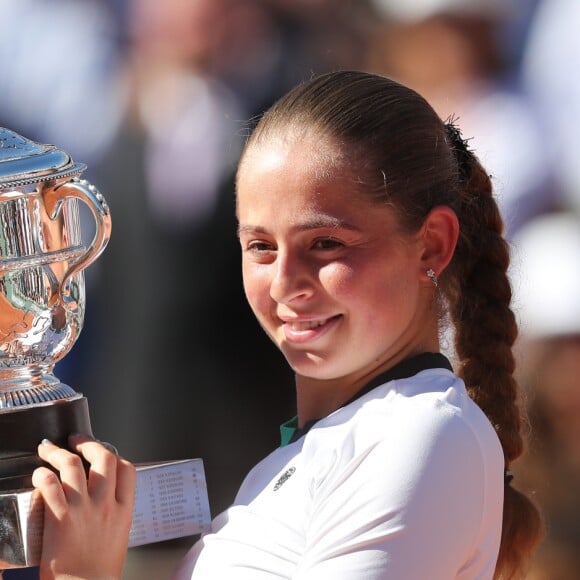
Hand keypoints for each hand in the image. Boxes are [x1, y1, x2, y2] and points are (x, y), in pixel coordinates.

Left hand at [32, 436, 135, 579]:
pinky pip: (50, 485)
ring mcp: (84, 510)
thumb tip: (103, 500)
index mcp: (124, 511)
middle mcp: (106, 505)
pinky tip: (38, 475)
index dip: (115, 454)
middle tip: (76, 440)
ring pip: (74, 465)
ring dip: (59, 452)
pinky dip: (42, 475)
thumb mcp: (117, 539)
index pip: (128, 468)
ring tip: (49, 449)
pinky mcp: (60, 519)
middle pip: (104, 457)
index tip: (103, 451)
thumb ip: (113, 515)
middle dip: (89, 443)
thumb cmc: (98, 575)